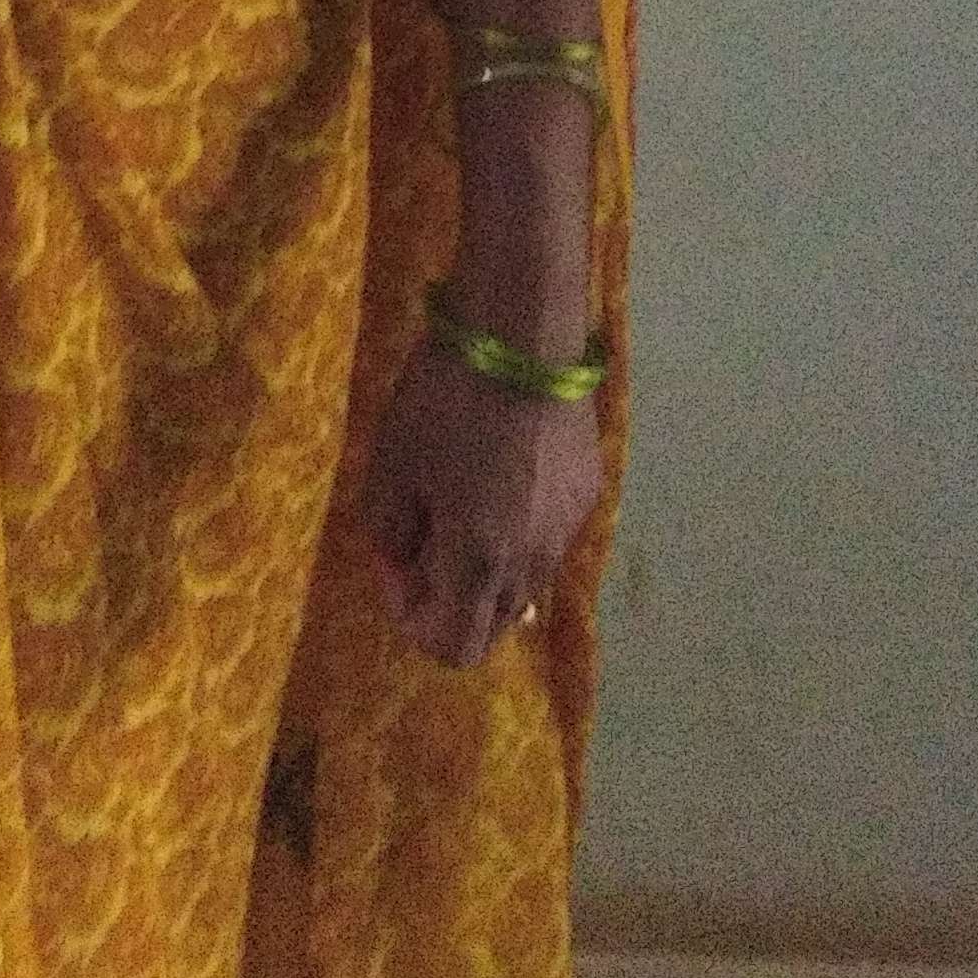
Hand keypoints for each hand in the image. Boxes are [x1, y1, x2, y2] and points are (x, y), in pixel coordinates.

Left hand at [360, 341, 601, 668]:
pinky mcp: (588, 491)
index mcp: (479, 563)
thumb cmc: (446, 399)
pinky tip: (500, 470)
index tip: (394, 558)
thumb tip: (405, 556)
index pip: (452, 647)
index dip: (411, 618)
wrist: (522, 330)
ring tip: (460, 500)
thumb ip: (389, 530)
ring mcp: (568, 528)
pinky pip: (546, 538)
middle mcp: (532, 562)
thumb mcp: (391, 462)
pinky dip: (517, 531)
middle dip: (450, 598)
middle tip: (422, 536)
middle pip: (491, 624)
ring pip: (523, 583)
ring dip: (485, 566)